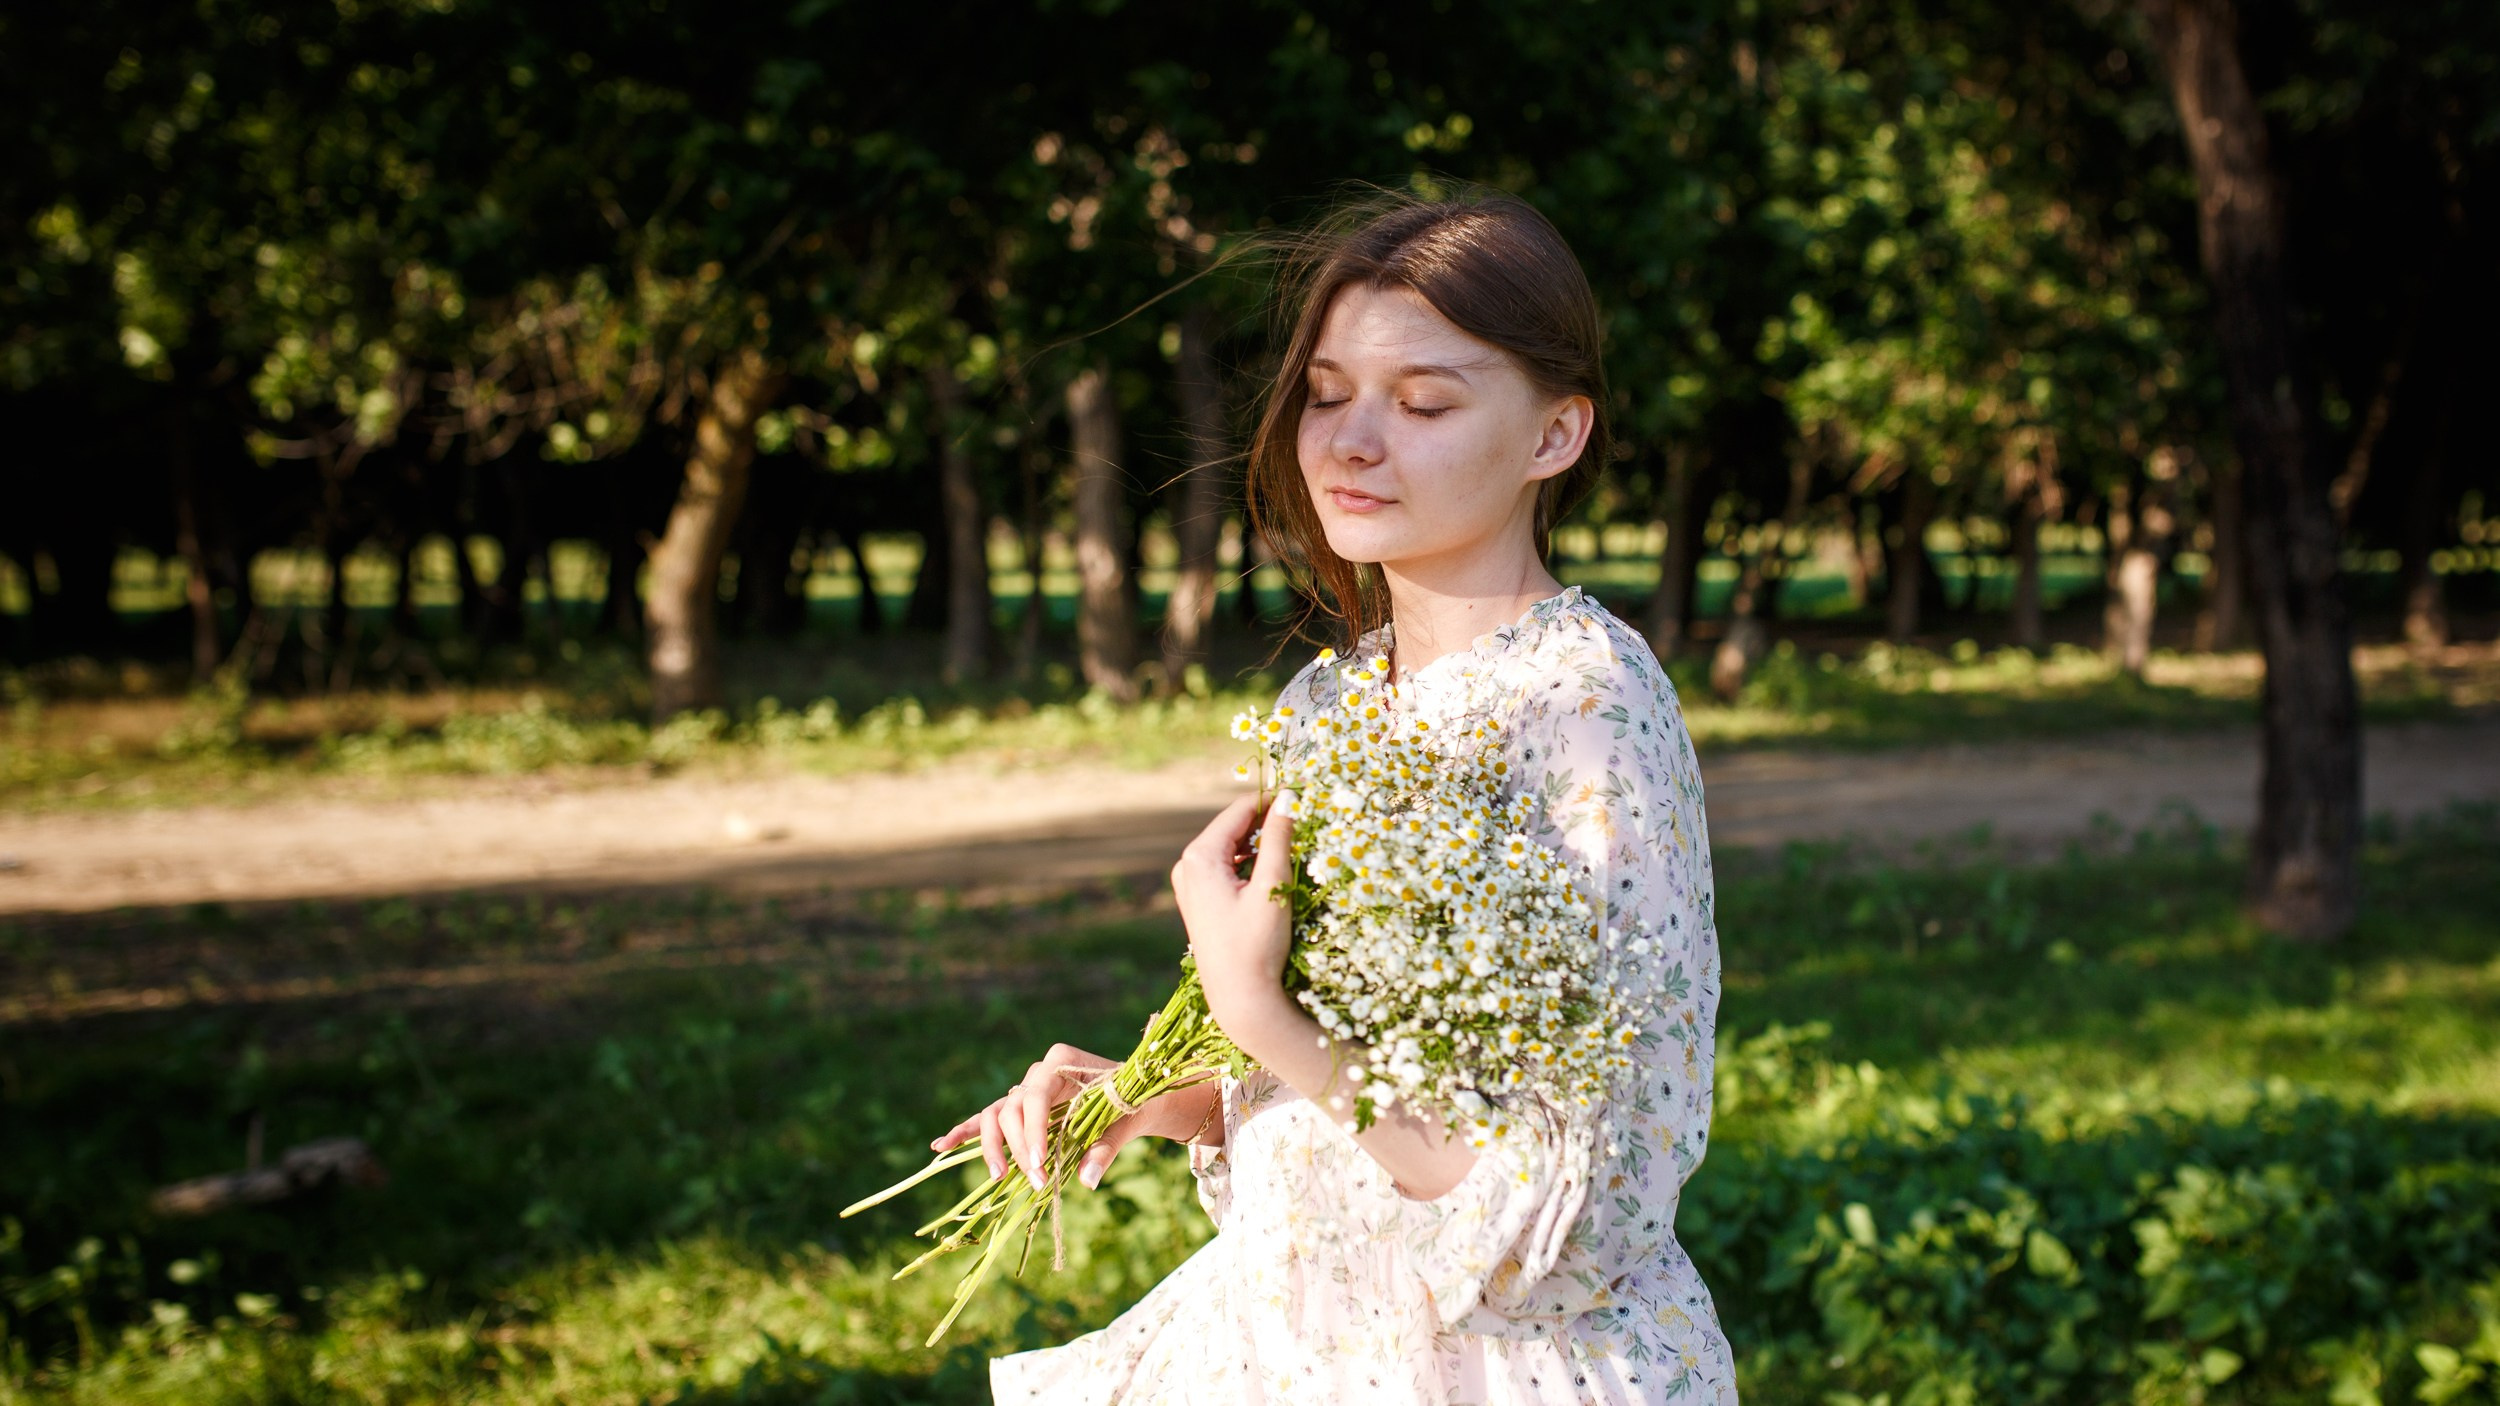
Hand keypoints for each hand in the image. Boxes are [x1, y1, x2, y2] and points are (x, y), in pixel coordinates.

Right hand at [929, 1043, 1168, 1191]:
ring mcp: (1028, 1088)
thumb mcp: (1126, 1123)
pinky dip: (967, 1131)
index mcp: (1062, 1062)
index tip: (1037, 1165)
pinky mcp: (1023, 1107)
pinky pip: (991, 1118)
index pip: (1034, 1098)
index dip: (1032, 1132)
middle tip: (1034, 1181)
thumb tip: (1087, 1181)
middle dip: (1018, 1148)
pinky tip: (940, 1147)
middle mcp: (1039, 1072)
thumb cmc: (1135, 1103)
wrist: (1141, 1095)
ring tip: (996, 1177)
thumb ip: (1105, 1149)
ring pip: (996, 1115)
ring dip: (992, 1146)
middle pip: (1011, 1109)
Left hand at [1171, 790, 1297, 1047]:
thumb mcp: (1272, 887)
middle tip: (1306, 818)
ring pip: (1232, 847)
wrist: (1239, 999)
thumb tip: (1288, 798)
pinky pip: (1227, 867)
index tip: (1305, 792)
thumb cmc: (1256, 945)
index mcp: (1199, 857)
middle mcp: (1187, 865)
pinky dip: (1251, 863)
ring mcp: (1190, 884)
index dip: (1273, 799)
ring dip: (1261, 844)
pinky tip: (1274, 871)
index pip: (1240, 810)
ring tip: (1296, 844)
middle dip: (1268, 821)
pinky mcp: (1199, 900)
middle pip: (1234, 827)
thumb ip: (1279, 838)